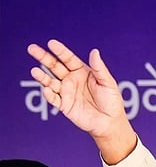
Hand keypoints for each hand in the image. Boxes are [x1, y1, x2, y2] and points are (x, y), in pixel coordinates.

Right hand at [27, 40, 136, 161]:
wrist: (110, 123)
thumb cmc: (112, 101)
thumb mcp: (108, 83)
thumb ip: (99, 69)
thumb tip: (94, 52)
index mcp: (82, 72)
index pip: (68, 59)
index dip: (60, 51)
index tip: (51, 43)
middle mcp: (71, 80)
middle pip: (54, 66)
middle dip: (43, 58)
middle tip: (32, 49)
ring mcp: (66, 92)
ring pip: (50, 82)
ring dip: (42, 77)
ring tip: (35, 72)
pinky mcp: (64, 105)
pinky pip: (53, 99)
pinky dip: (49, 94)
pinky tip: (46, 89)